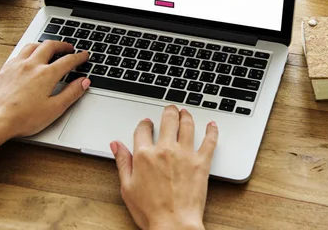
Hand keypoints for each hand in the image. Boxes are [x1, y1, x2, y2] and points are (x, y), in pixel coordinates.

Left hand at [0, 40, 90, 140]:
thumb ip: (71, 93)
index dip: (79, 57)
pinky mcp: (4, 70)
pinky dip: (28, 51)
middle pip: (50, 46)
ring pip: (32, 46)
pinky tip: (28, 58)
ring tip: (49, 48)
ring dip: (44, 44)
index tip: (84, 55)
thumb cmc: (23, 118)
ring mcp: (16, 66)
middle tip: (69, 48)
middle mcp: (31, 65)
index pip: (68, 60)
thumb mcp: (54, 109)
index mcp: (46, 74)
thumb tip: (84, 82)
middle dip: (62, 45)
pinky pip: (19, 53)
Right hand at [111, 106, 217, 229]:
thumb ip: (122, 162)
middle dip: (168, 111)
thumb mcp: (127, 187)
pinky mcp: (201, 162)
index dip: (144, 124)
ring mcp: (185, 154)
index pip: (143, 130)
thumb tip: (116, 145)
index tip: (147, 123)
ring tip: (185, 112)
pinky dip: (212, 131)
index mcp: (144, 155)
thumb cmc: (150, 211)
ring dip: (186, 115)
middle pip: (167, 120)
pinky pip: (209, 141)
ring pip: (187, 125)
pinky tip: (211, 125)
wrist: (173, 224)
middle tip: (170, 109)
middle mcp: (165, 150)